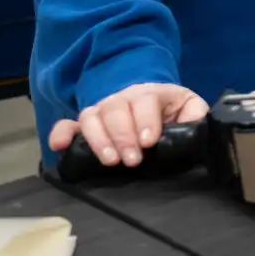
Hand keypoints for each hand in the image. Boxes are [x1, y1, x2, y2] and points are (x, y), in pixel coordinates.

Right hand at [48, 83, 207, 165]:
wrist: (149, 100)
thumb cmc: (169, 109)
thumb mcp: (189, 107)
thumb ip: (195, 114)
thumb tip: (194, 125)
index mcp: (150, 93)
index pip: (145, 101)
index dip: (146, 121)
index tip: (149, 142)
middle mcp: (122, 98)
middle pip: (116, 111)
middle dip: (123, 137)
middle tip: (131, 161)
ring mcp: (101, 110)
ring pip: (92, 117)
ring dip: (98, 140)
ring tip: (109, 162)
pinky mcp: (85, 124)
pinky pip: (67, 124)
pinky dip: (61, 134)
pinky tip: (59, 147)